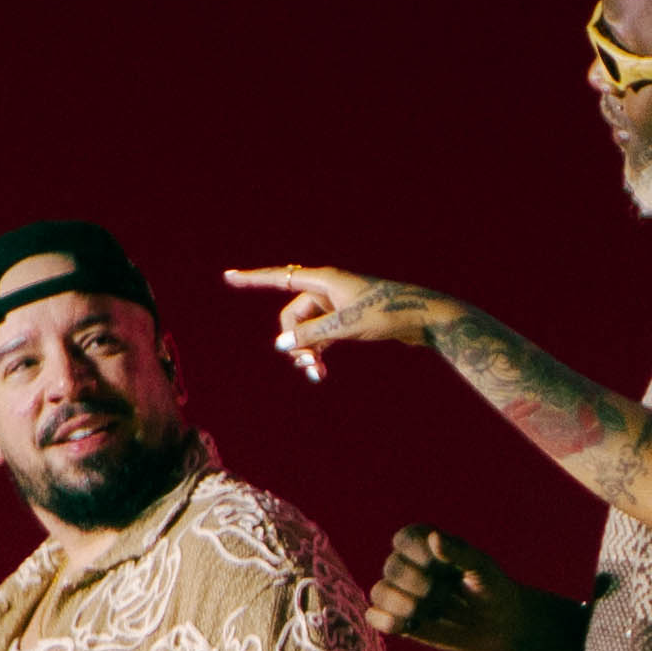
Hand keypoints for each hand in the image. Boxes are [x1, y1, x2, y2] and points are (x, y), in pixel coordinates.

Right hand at [224, 264, 466, 374]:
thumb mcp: (345, 325)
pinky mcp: (350, 319)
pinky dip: (319, 350)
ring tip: (315, 373)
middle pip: (294, 313)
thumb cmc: (386, 313)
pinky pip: (323, 334)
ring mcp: (339, 304)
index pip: (279, 277)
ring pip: (308, 328)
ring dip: (307, 350)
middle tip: (307, 364)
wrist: (424, 318)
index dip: (253, 279)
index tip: (228, 277)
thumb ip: (311, 334)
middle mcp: (329, 288)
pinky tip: (320, 370)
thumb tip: (281, 344)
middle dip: (294, 339)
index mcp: (325, 280)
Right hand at [371, 524, 530, 650]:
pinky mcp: (400, 619)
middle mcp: (410, 566)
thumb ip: (458, 552)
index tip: (440, 566)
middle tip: (443, 595)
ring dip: (401, 603)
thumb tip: (433, 537)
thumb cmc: (492, 588)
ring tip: (428, 613)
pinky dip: (386, 621)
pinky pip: (374, 617)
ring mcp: (403, 593)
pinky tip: (411, 626)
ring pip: (379, 592)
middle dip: (416, 583)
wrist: (499, 623)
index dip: (417, 552)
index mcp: (427, 545)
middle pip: (392, 568)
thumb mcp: (482, 568)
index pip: (404, 539)